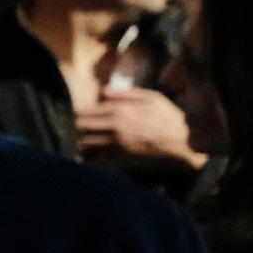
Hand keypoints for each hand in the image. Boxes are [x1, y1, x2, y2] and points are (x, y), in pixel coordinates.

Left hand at [76, 88, 205, 170]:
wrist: (185, 144)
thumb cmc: (169, 117)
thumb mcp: (151, 97)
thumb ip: (124, 94)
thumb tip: (101, 91)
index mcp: (119, 110)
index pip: (84, 111)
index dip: (73, 112)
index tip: (68, 112)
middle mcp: (113, 128)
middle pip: (79, 127)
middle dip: (72, 126)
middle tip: (66, 126)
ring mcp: (116, 146)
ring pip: (84, 145)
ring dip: (78, 141)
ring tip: (76, 139)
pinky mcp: (120, 161)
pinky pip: (96, 159)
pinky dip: (90, 156)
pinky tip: (89, 154)